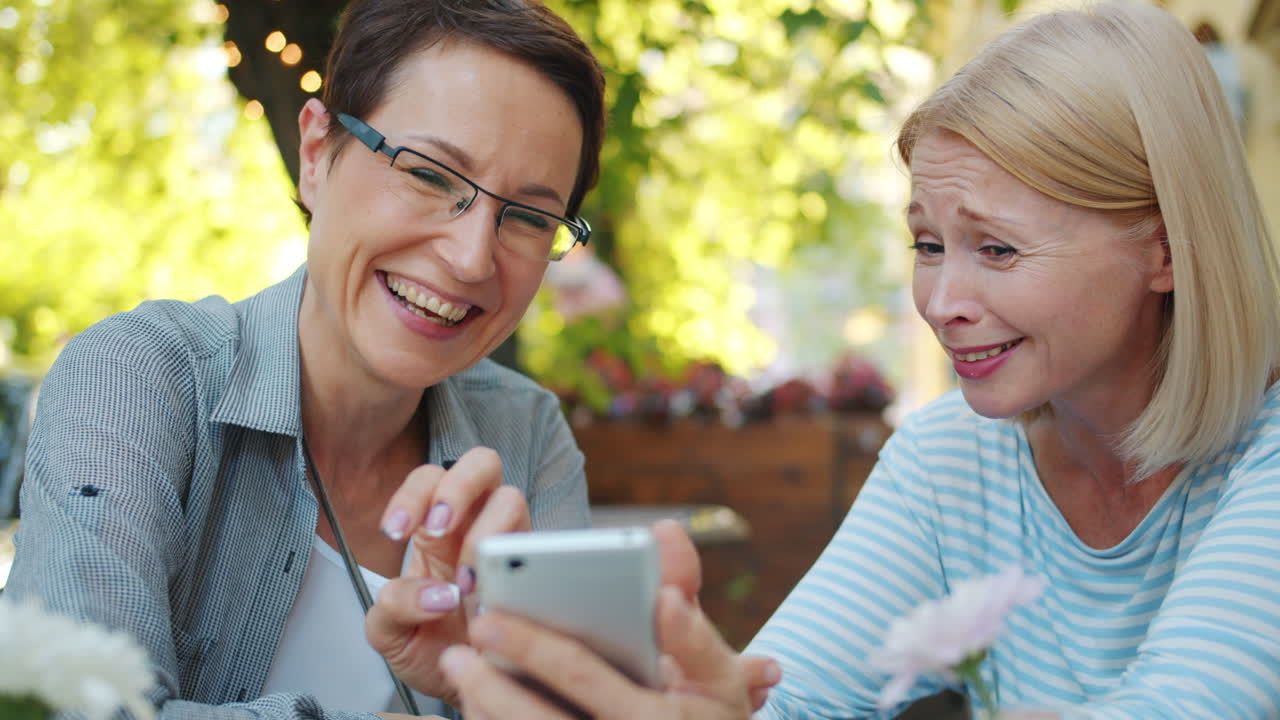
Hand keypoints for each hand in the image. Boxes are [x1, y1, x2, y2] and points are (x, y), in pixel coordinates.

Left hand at [365, 447, 530, 703]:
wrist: (467, 689)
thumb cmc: (428, 650)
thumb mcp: (390, 634)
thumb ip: (394, 606)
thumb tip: (437, 595)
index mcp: (436, 530)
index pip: (429, 478)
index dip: (414, 494)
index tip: (396, 532)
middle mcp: (477, 525)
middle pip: (481, 463)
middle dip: (457, 487)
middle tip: (439, 530)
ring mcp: (510, 544)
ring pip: (511, 498)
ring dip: (485, 532)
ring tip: (467, 581)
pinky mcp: (536, 570)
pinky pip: (537, 546)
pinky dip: (514, 565)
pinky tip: (492, 603)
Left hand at [438, 519, 781, 718]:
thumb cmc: (710, 712)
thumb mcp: (719, 670)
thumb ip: (691, 612)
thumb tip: (666, 537)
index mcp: (656, 718)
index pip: (582, 677)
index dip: (534, 646)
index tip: (488, 615)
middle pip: (540, 717)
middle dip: (492, 681)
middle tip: (456, 643)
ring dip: (485, 708)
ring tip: (457, 668)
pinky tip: (458, 709)